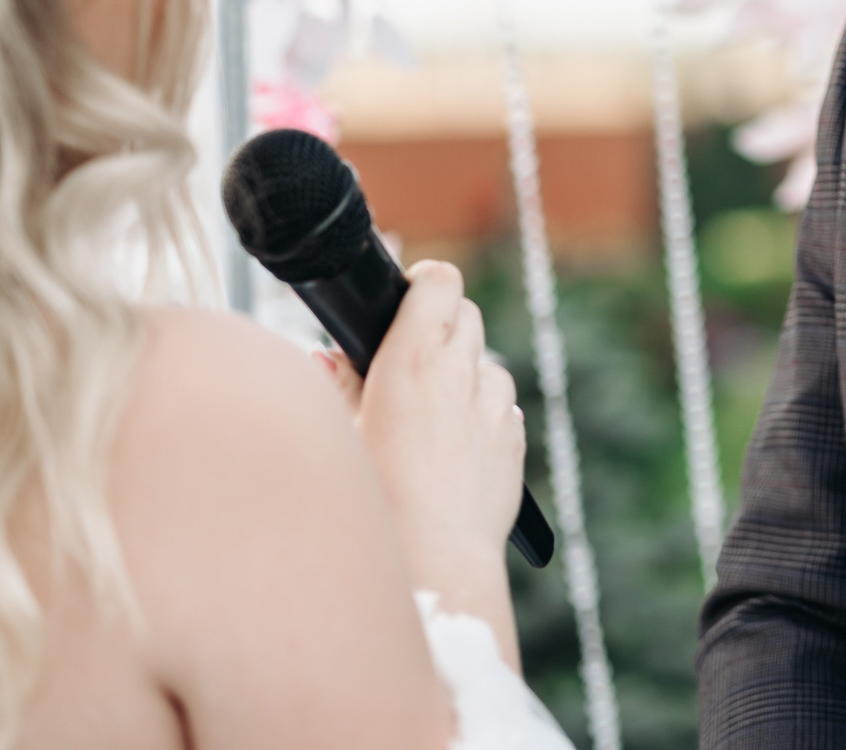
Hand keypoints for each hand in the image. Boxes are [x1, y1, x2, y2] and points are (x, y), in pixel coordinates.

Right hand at [327, 261, 525, 672]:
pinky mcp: (514, 440)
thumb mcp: (341, 436)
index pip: (439, 282)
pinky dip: (482, 414)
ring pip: (486, 363)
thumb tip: (330, 357)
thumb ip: (339, 386)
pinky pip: (502, 408)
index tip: (408, 296)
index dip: (424, 283)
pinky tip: (451, 450)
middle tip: (407, 359)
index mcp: (412, 359)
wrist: (433, 563)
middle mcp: (460, 373)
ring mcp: (494, 406)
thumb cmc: (374, 503)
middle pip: (466, 315)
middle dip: (440, 325)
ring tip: (428, 415)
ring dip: (463, 374)